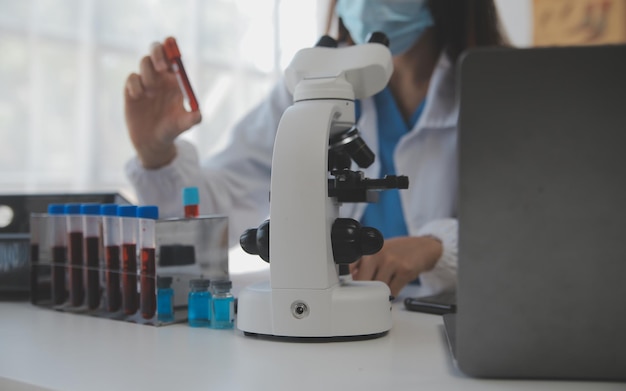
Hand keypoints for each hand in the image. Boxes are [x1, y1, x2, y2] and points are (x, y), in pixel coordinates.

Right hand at [124, 40, 201, 168]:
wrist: (153, 141)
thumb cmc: (172, 129)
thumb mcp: (183, 125)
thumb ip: (191, 119)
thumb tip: (198, 114)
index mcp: (175, 79)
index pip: (174, 56)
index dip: (172, 49)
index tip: (174, 52)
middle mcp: (160, 76)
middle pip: (157, 50)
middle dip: (158, 52)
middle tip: (162, 68)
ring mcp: (145, 81)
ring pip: (144, 62)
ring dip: (148, 74)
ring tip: (152, 93)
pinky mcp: (131, 89)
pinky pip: (132, 77)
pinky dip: (135, 84)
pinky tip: (139, 97)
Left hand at [350, 236, 441, 296]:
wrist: (423, 247)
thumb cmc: (397, 251)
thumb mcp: (377, 253)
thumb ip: (361, 266)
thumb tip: (347, 283)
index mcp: (367, 249)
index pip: (349, 267)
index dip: (346, 282)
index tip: (346, 291)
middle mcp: (377, 253)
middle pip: (362, 281)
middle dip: (364, 292)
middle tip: (366, 297)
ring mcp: (391, 262)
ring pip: (377, 289)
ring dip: (379, 294)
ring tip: (382, 290)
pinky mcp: (404, 271)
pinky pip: (392, 292)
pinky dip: (391, 295)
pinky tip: (393, 289)